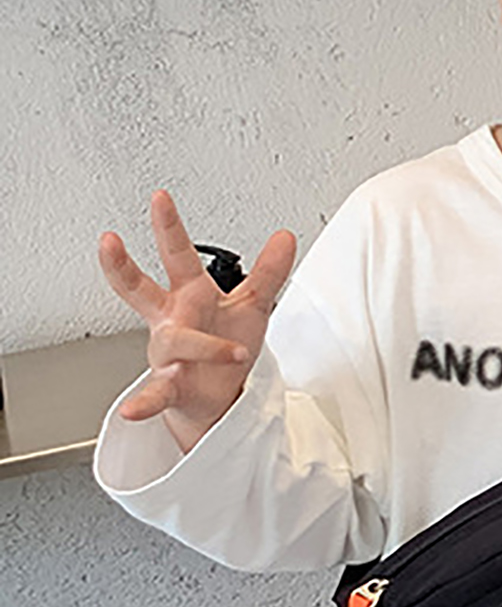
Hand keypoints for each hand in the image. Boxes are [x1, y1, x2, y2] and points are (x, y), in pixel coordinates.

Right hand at [98, 190, 296, 455]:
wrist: (216, 398)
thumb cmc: (225, 347)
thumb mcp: (252, 306)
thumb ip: (269, 272)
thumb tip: (286, 237)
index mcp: (190, 297)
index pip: (177, 256)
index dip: (168, 227)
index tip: (160, 197)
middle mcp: (172, 321)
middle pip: (142, 288)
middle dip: (124, 265)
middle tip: (109, 240)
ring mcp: (168, 354)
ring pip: (172, 342)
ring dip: (202, 345)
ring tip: (233, 352)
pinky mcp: (172, 387)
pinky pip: (154, 393)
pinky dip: (144, 401)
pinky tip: (134, 408)